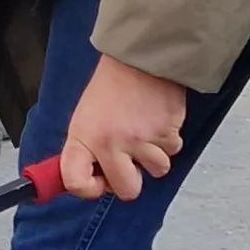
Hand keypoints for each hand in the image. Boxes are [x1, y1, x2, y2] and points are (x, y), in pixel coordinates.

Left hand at [53, 55, 186, 200]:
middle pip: (127, 191)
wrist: (141, 57)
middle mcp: (111, 143)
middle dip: (130, 180)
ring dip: (154, 156)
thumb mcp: (86, 117)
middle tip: (129, 160)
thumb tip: (91, 177)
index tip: (97, 182)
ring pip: (157, 170)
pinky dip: (168, 139)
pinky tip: (157, 119)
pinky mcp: (167, 132)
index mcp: (84, 137)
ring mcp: (141, 140)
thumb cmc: (112, 85)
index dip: (88, 190)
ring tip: (145, 130)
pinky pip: (173, 150)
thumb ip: (87, 149)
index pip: (76, 182)